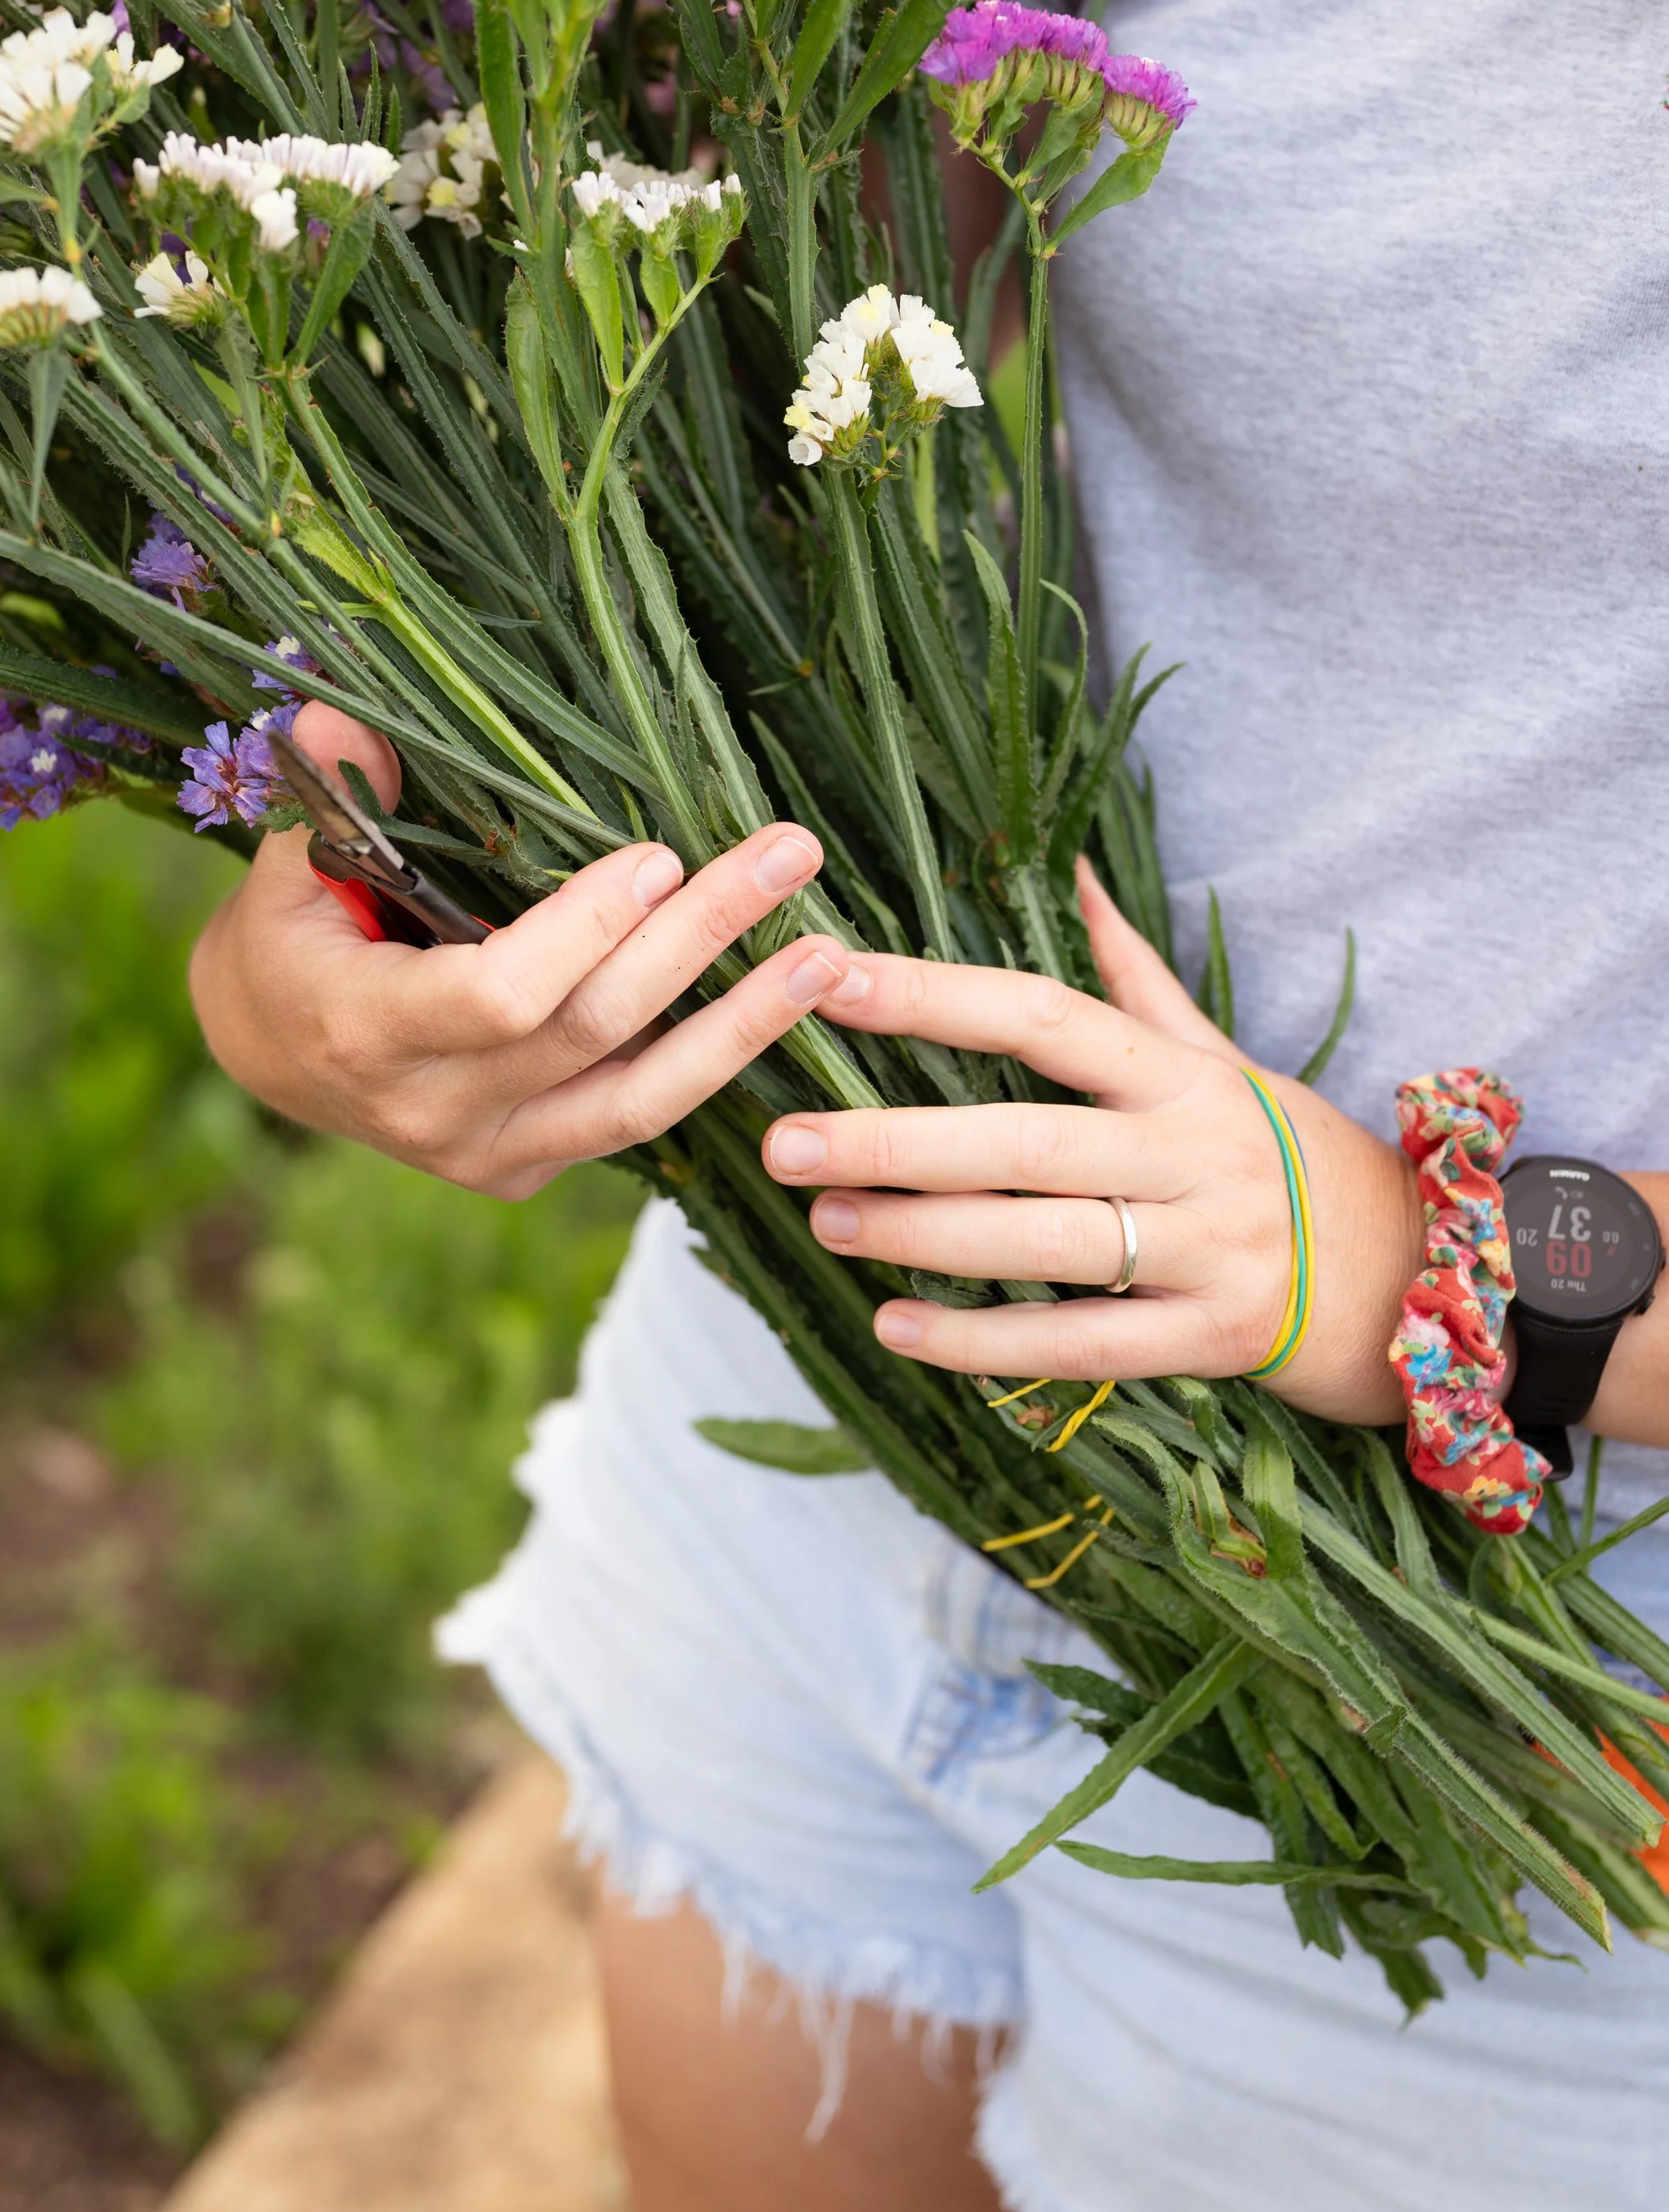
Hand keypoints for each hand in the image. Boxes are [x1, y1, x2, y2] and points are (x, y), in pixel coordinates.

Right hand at [188, 701, 864, 1198]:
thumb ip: (326, 788)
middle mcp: (436, 1112)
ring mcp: (491, 1152)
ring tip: (828, 954)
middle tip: (787, 857)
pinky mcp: (531, 1165)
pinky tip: (783, 1000)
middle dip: (699, 940)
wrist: (268, 1054)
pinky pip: (639, 1116)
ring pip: (643, 1100)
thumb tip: (347, 703)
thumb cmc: (283, 938)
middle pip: (595, 1032)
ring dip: (745, 1025)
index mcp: (367, 1033)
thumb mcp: (282, 864)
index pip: (498, 997)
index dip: (583, 931)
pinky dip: (714, 1059)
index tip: (655, 856)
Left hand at [762, 859, 1420, 1423]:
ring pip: (1045, 1243)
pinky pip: (1083, 1345)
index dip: (936, 995)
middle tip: (784, 1140)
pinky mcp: (1216, 1340)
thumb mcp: (1225, 1058)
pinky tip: (897, 1329)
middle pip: (1026, 1139)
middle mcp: (1195, 1154)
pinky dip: (986, 1345)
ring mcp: (1209, 1250)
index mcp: (1181, 1076)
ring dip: (925, 1236)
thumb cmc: (1295, 1156)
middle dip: (897, 1139)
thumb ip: (1135, 977)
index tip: (831, 975)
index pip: (1043, 1017)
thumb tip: (1073, 867)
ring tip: (825, 1220)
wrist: (1427, 1277)